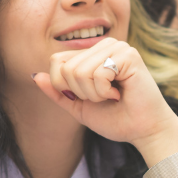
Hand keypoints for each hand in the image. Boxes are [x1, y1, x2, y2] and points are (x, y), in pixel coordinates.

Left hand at [31, 37, 177, 165]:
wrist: (143, 131)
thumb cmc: (116, 119)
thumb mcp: (79, 106)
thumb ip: (58, 92)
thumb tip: (34, 75)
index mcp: (92, 54)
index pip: (56, 60)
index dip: (64, 86)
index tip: (90, 97)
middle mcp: (104, 46)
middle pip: (66, 67)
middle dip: (81, 92)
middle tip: (104, 98)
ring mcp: (118, 47)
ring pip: (79, 70)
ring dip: (93, 93)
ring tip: (112, 95)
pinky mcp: (128, 55)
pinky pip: (97, 73)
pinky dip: (104, 91)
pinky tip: (120, 92)